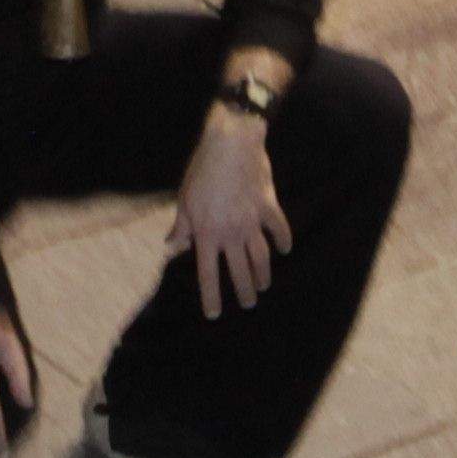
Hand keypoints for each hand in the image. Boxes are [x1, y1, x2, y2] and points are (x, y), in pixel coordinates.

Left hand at [174, 101, 292, 318]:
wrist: (230, 143)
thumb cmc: (202, 170)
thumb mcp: (185, 200)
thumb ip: (182, 227)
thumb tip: (172, 246)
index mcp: (206, 233)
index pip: (207, 274)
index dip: (211, 296)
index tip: (214, 314)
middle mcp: (230, 233)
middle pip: (239, 271)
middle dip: (244, 291)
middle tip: (249, 304)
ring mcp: (251, 221)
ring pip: (260, 256)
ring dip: (263, 274)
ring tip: (264, 285)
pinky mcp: (268, 205)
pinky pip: (278, 228)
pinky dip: (283, 240)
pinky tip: (285, 249)